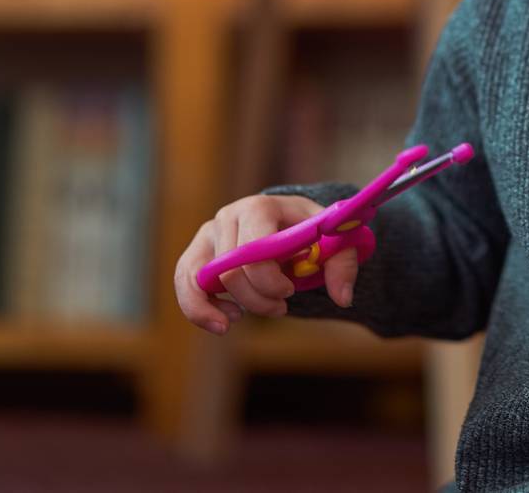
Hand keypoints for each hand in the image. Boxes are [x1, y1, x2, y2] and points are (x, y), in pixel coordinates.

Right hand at [173, 194, 358, 334]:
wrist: (288, 223)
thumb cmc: (311, 232)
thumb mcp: (335, 241)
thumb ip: (343, 265)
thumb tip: (342, 298)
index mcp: (259, 207)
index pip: (253, 249)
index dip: (269, 279)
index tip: (289, 291)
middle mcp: (227, 217)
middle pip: (230, 271)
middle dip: (256, 299)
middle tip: (280, 307)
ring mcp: (208, 235)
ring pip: (198, 278)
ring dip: (216, 308)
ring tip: (236, 321)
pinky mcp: (197, 256)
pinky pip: (185, 284)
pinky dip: (197, 308)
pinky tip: (223, 321)